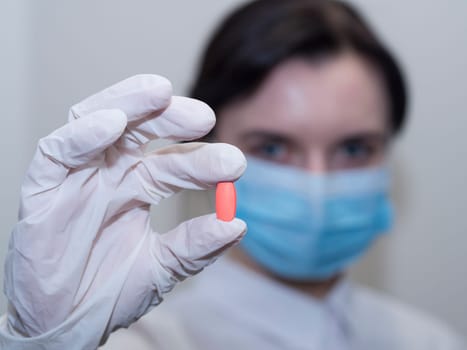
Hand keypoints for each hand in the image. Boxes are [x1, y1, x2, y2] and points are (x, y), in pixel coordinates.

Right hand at [3, 75, 245, 346]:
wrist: (64, 325)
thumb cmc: (108, 292)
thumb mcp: (161, 268)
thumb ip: (194, 246)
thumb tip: (238, 224)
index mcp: (139, 186)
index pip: (172, 161)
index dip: (201, 158)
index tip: (234, 163)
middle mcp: (111, 173)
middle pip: (140, 130)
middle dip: (170, 118)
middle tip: (204, 117)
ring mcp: (78, 178)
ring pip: (98, 123)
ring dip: (128, 105)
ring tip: (160, 92)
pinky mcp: (43, 189)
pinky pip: (58, 152)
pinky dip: (82, 134)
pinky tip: (112, 124)